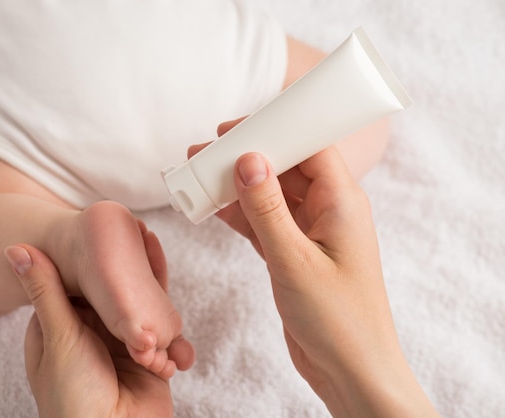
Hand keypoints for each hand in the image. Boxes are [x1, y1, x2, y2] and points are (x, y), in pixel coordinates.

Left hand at [5, 244, 173, 417]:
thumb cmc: (72, 397)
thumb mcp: (58, 335)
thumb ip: (45, 291)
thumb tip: (14, 247)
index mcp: (60, 326)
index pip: (77, 281)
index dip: (91, 256)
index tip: (102, 227)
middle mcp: (91, 333)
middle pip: (112, 290)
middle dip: (125, 266)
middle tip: (138, 231)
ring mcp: (120, 346)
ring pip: (138, 306)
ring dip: (146, 284)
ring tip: (154, 246)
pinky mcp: (149, 359)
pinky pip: (161, 330)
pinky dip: (164, 316)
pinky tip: (163, 290)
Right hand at [189, 119, 438, 416]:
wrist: (351, 370)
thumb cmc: (338, 319)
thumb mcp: (295, 260)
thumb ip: (268, 209)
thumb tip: (248, 159)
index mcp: (341, 202)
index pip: (309, 147)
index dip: (273, 130)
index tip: (234, 128)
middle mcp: (327, 211)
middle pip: (284, 168)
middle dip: (245, 157)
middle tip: (204, 151)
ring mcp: (310, 233)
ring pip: (269, 195)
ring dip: (236, 186)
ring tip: (198, 175)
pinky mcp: (294, 254)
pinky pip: (264, 222)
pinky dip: (239, 214)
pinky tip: (213, 207)